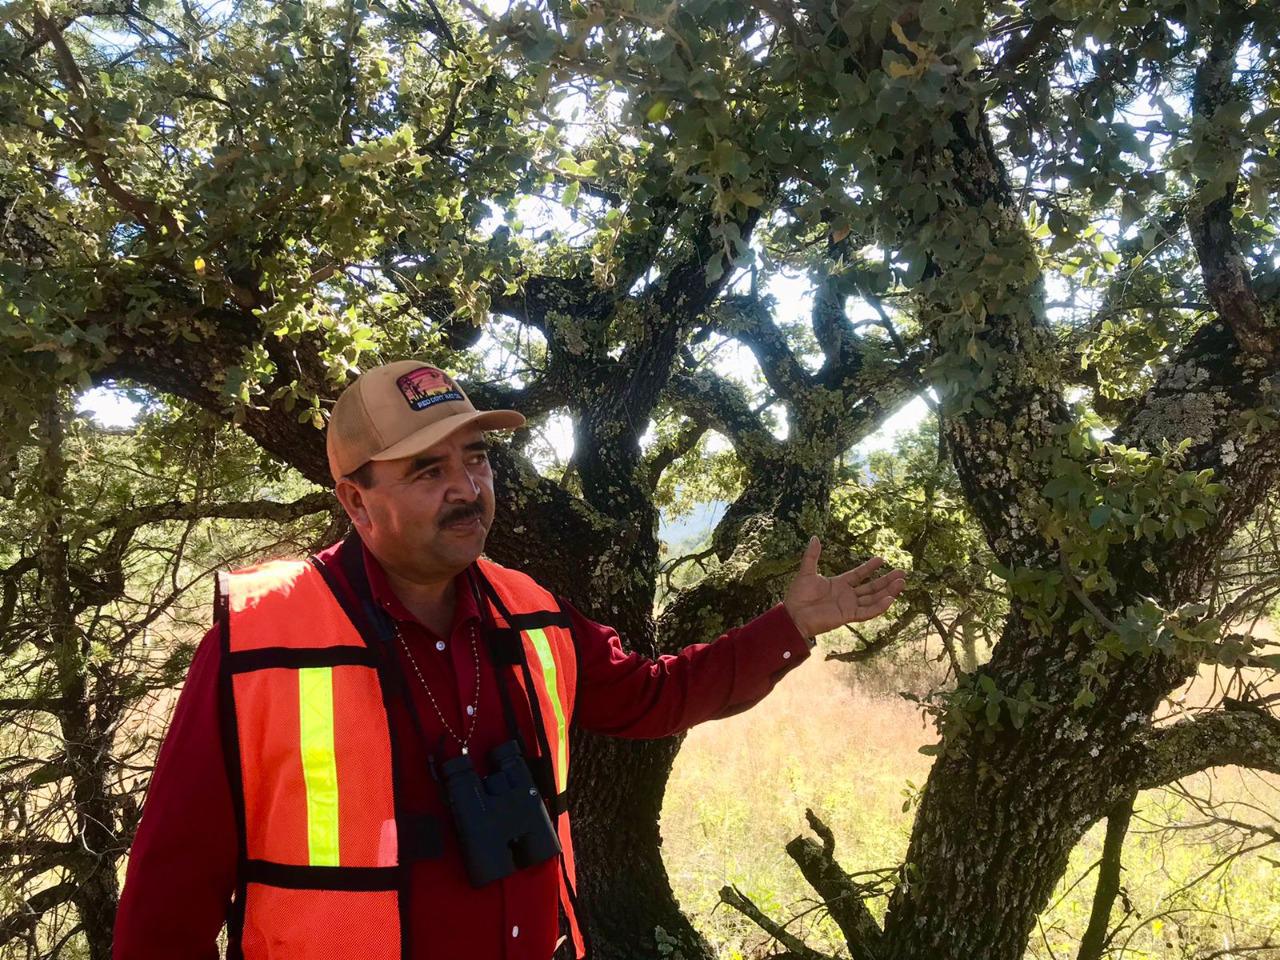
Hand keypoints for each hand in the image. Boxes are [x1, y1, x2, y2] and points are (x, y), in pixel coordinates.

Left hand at [783, 536, 906, 638]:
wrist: (793, 614)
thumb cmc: (798, 596)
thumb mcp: (806, 572)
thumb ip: (812, 556)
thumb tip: (814, 537)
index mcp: (839, 584)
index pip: (859, 574)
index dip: (870, 567)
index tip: (882, 559)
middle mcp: (847, 595)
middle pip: (871, 587)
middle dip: (887, 580)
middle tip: (902, 572)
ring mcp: (849, 606)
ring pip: (873, 598)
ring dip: (888, 591)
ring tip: (901, 583)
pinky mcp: (848, 616)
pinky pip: (867, 612)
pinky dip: (879, 606)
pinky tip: (890, 598)